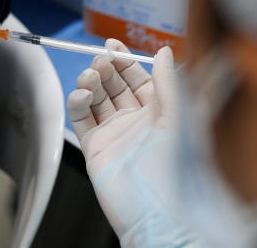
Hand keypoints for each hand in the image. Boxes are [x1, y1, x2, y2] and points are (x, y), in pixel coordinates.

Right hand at [68, 41, 203, 247]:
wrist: (155, 212)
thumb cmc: (174, 168)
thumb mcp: (178, 118)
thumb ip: (169, 83)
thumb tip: (165, 51)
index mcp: (160, 113)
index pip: (140, 79)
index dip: (127, 60)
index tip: (113, 45)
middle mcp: (137, 121)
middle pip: (115, 85)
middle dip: (106, 69)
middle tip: (100, 61)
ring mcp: (115, 134)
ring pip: (97, 99)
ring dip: (91, 83)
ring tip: (90, 77)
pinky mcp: (95, 148)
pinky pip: (82, 120)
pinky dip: (78, 103)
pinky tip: (81, 95)